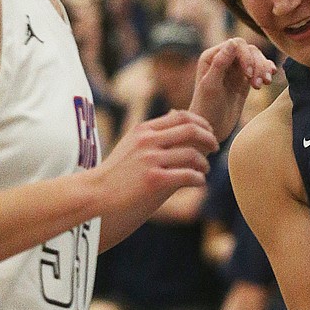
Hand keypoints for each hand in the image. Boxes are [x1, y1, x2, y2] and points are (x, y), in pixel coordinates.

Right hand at [93, 109, 218, 210]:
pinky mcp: (155, 181)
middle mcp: (148, 141)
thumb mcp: (132, 144)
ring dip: (204, 163)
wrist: (94, 196)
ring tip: (203, 170)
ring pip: (193, 154)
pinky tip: (198, 183)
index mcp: (144, 130)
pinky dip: (199, 179)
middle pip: (192, 130)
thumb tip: (178, 114)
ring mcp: (151, 160)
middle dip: (209, 138)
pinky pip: (189, 176)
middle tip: (215, 147)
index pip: (182, 116)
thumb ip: (155, 132)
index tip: (208, 132)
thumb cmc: (117, 173)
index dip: (201, 123)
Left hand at [190, 38, 276, 141]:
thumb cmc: (206, 108)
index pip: (236, 45)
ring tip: (264, 84)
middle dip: (257, 64)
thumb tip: (233, 42)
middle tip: (258, 84)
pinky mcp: (244, 80)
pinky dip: (266, 72)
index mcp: (212, 57)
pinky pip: (259, 69)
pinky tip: (269, 80)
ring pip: (257, 58)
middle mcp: (223, 59)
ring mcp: (235, 70)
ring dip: (263, 69)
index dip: (246, 56)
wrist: (211, 129)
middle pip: (249, 50)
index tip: (248, 75)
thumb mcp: (211, 86)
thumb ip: (220, 63)